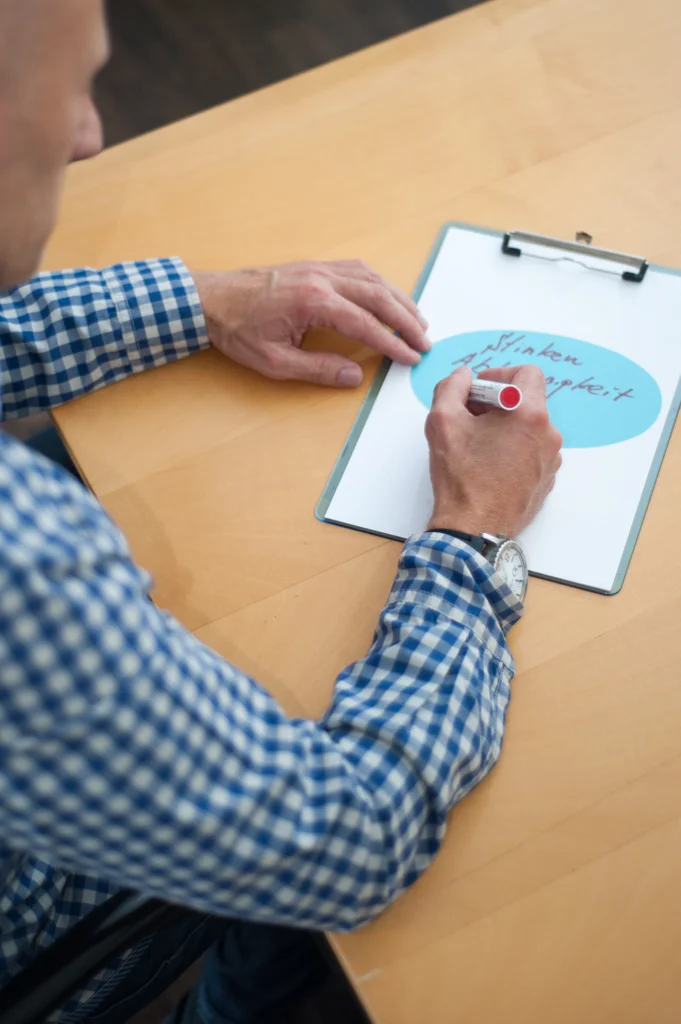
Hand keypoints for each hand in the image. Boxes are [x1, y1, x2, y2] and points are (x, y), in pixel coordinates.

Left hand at [191, 261, 429, 387]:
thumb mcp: (274, 361)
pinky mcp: (314, 267)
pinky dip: (380, 284)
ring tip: (417, 320)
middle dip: (406, 319)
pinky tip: (389, 296)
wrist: (210, 299)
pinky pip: (358, 270)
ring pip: (372, 279)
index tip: (411, 357)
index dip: (392, 343)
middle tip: (425, 340)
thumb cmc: (237, 330)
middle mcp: (321, 279)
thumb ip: (318, 370)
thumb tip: (354, 376)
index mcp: (312, 302)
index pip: (365, 323)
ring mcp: (318, 268)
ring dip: (398, 299)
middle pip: (378, 296)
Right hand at [425, 365, 562, 537]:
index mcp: (530, 414)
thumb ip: (452, 386)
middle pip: (526, 402)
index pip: (527, 373)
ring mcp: (551, 460)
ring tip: (477, 446)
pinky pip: (531, 453)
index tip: (478, 391)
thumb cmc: (461, 476)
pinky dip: (512, 451)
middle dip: (497, 404)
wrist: (474, 528)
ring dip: (505, 428)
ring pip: (528, 429)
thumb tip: (464, 376)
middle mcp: (549, 435)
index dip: (499, 375)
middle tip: (469, 418)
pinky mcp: (546, 481)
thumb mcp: (443, 420)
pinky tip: (489, 466)